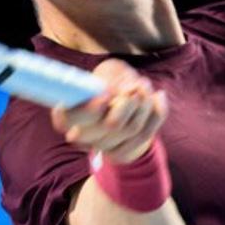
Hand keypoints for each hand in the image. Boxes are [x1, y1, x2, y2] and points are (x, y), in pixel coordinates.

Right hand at [51, 58, 167, 164]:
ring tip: (144, 85)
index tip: (107, 95)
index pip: (68, 118)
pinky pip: (147, 133)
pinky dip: (157, 112)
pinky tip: (158, 97)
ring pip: (132, 129)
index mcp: (67, 114)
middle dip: (129, 102)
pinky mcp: (122, 153)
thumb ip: (111, 77)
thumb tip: (119, 91)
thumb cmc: (111, 81)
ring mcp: (102, 147)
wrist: (126, 102)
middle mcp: (81, 135)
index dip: (89, 109)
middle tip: (138, 83)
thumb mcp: (108, 71)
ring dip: (145, 103)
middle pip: (110, 126)